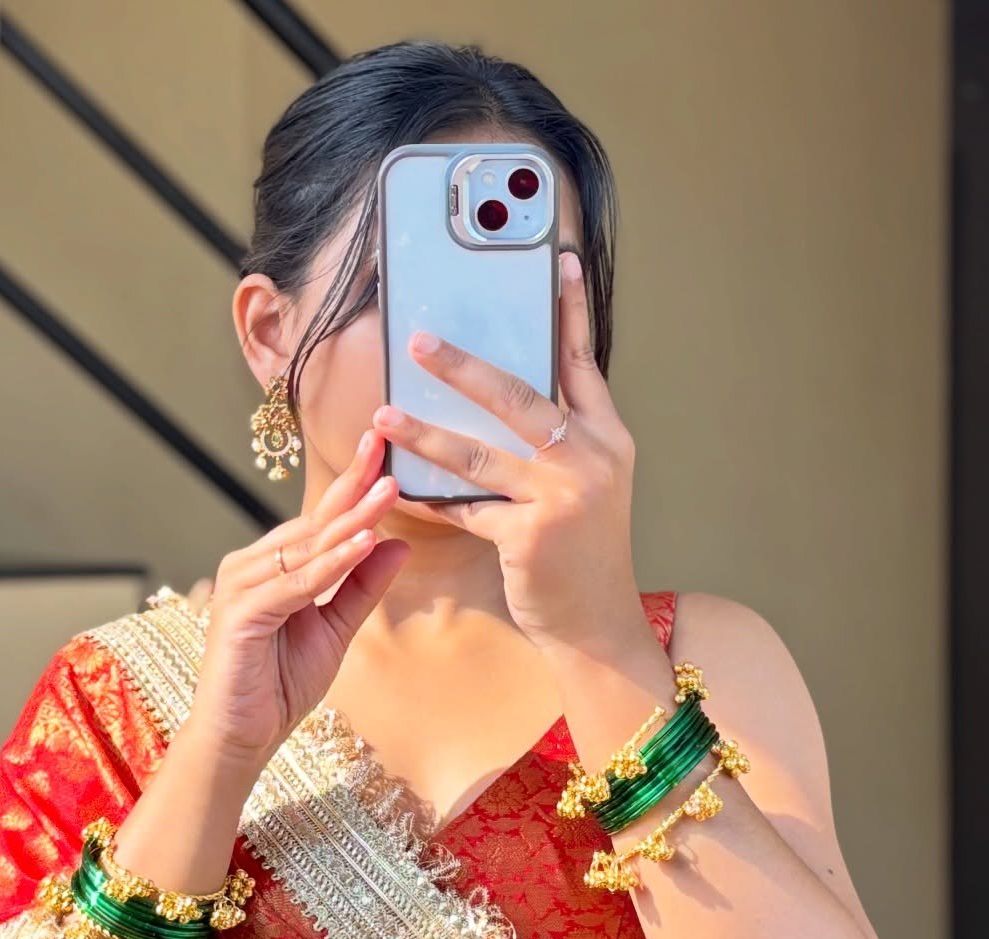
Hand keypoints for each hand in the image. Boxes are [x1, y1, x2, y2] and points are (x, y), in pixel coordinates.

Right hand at [187, 432, 408, 769]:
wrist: (242, 738)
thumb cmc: (278, 685)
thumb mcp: (335, 629)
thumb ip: (361, 587)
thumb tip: (398, 543)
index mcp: (270, 565)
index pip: (318, 518)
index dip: (352, 484)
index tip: (383, 448)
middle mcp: (249, 566)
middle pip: (312, 522)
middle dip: (354, 489)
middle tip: (389, 450)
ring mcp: (240, 586)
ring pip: (306, 548)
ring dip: (349, 520)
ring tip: (389, 492)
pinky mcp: (240, 613)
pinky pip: (295, 584)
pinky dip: (329, 564)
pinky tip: (361, 544)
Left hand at [373, 251, 641, 652]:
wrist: (598, 627)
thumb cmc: (580, 557)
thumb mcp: (585, 489)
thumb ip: (556, 443)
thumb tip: (499, 400)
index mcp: (607, 438)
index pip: (582, 362)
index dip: (570, 311)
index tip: (560, 261)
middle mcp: (590, 458)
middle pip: (517, 394)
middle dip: (460, 366)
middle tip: (417, 341)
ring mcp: (562, 496)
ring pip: (477, 452)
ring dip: (422, 434)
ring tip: (381, 417)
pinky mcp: (530, 535)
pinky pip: (465, 507)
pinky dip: (429, 500)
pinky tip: (395, 489)